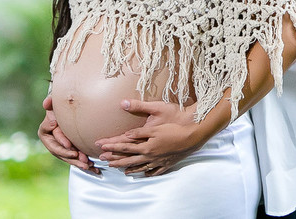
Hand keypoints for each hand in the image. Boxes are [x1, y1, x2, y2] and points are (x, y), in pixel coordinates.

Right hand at [37, 95, 97, 174]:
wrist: (68, 110)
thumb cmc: (59, 105)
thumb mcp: (54, 103)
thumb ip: (50, 102)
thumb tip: (46, 103)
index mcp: (45, 133)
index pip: (53, 141)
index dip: (61, 144)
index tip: (70, 145)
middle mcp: (52, 142)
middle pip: (61, 153)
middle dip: (71, 157)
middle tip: (81, 159)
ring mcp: (61, 147)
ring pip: (69, 158)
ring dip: (78, 163)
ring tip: (88, 165)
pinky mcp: (70, 150)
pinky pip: (76, 159)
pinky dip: (84, 164)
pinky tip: (94, 169)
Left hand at [94, 98, 227, 176]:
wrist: (194, 132)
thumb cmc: (176, 121)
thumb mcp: (157, 121)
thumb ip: (140, 129)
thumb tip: (126, 132)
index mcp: (146, 145)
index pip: (124, 146)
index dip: (111, 145)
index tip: (100, 145)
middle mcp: (150, 155)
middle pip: (129, 159)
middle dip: (115, 159)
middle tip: (104, 160)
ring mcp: (159, 161)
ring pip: (140, 166)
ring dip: (129, 167)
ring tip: (120, 170)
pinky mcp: (168, 162)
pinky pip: (154, 170)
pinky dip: (147, 172)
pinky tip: (143, 173)